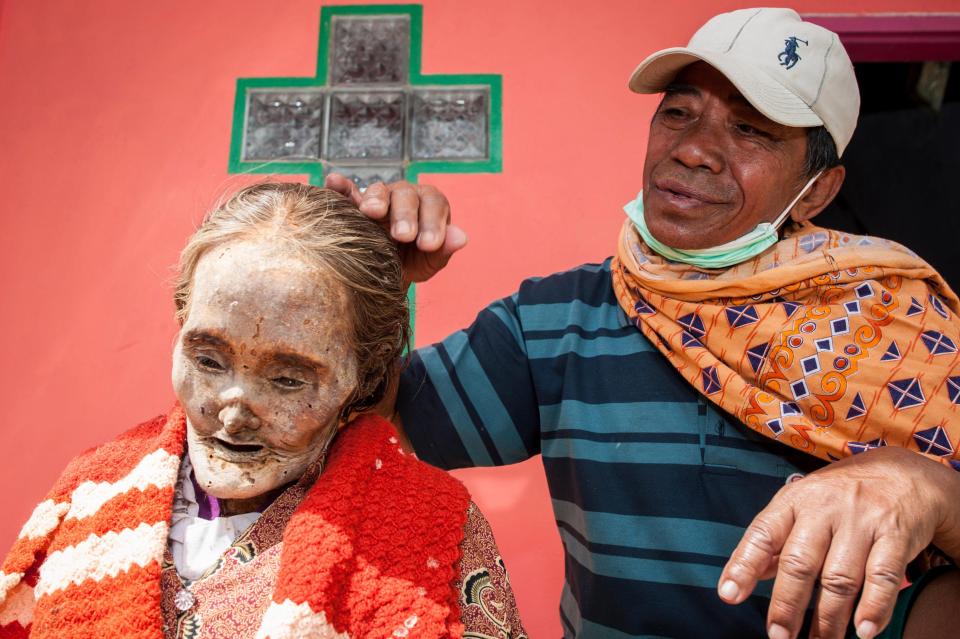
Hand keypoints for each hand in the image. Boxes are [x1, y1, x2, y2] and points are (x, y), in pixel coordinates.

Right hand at [325, 173, 467, 287]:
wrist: (384, 273)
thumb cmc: (412, 262)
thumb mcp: (430, 261)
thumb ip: (445, 249)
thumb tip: (461, 238)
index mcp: (429, 204)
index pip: (434, 204)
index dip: (433, 223)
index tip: (428, 245)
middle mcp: (404, 195)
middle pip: (406, 195)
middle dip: (405, 214)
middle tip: (402, 236)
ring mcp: (378, 197)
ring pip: (379, 190)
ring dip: (376, 199)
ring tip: (371, 212)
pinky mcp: (353, 203)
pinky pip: (347, 192)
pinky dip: (340, 186)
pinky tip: (333, 183)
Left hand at [717, 446, 959, 638]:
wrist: (903, 473)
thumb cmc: (841, 496)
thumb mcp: (802, 505)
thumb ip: (776, 541)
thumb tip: (748, 576)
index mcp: (793, 501)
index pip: (762, 534)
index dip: (744, 565)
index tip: (728, 595)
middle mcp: (824, 508)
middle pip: (799, 562)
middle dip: (786, 605)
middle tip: (779, 636)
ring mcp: (861, 520)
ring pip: (839, 577)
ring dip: (828, 619)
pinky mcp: (895, 535)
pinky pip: (882, 577)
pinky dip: (874, 608)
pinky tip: (864, 631)